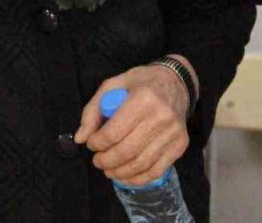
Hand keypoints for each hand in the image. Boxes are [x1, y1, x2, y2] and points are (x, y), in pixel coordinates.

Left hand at [75, 62, 191, 186]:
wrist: (176, 83)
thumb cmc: (141, 83)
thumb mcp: (112, 85)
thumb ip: (92, 110)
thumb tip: (80, 138)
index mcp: (143, 98)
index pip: (114, 131)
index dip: (97, 143)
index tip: (90, 144)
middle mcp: (161, 116)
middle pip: (127, 150)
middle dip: (106, 160)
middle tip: (97, 161)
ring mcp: (173, 133)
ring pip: (141, 164)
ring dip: (120, 172)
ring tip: (108, 169)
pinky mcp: (180, 145)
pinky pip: (157, 170)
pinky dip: (138, 179)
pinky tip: (125, 176)